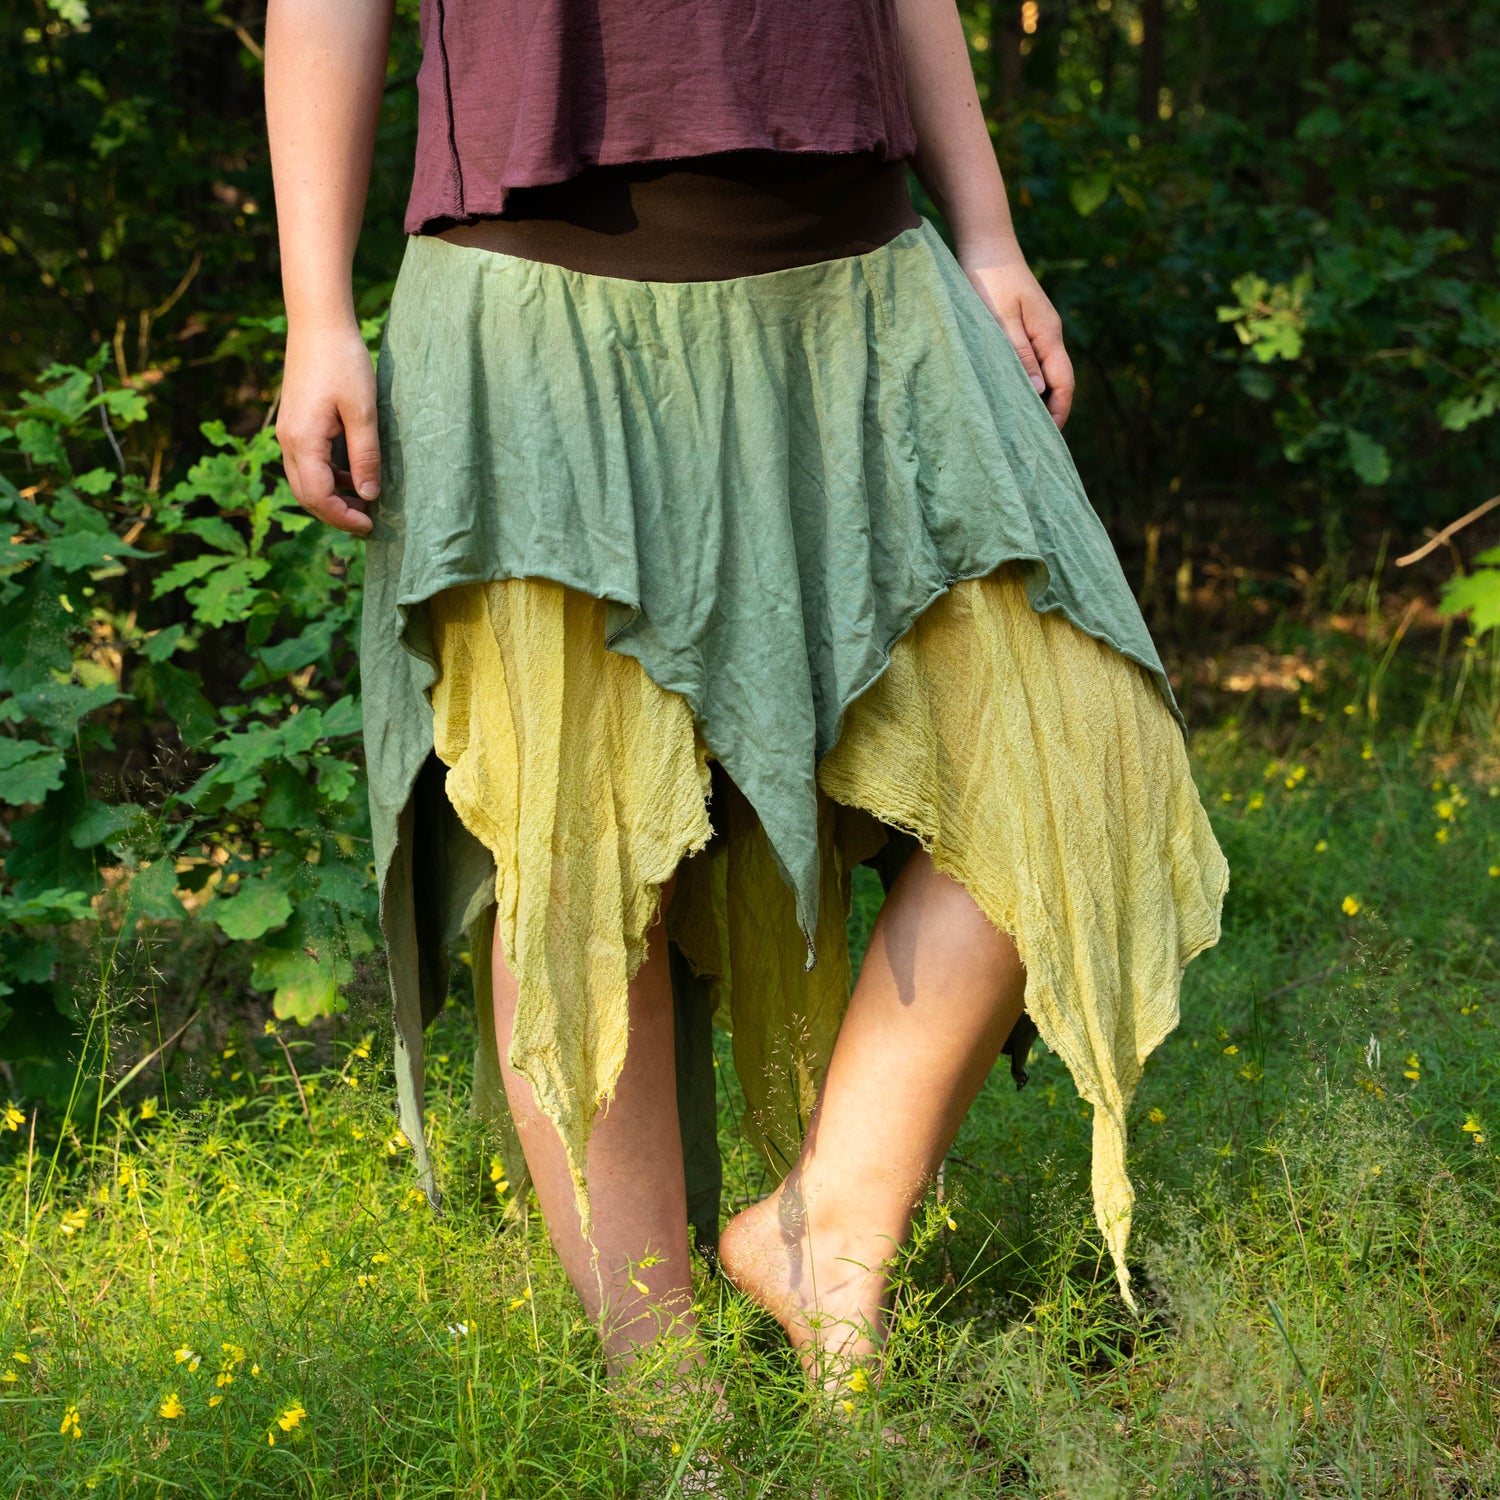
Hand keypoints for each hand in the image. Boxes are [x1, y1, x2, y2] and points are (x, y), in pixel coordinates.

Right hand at [275, 322, 379, 534]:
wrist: (318, 324)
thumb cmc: (344, 362)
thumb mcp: (363, 412)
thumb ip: (365, 457)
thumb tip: (368, 496)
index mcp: (303, 441)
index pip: (318, 497)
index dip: (343, 517)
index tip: (371, 525)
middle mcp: (288, 441)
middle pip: (306, 495)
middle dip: (336, 514)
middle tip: (368, 521)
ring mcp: (287, 432)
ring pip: (304, 481)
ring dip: (331, 497)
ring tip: (364, 501)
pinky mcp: (294, 424)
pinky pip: (306, 463)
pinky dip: (327, 477)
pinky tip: (352, 475)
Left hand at [960, 249, 1074, 428]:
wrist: (984, 244)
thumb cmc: (988, 281)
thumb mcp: (1000, 321)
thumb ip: (1019, 355)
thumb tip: (1039, 392)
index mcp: (1048, 335)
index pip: (1064, 384)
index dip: (1058, 413)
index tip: (1047, 440)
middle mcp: (1048, 335)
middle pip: (1057, 382)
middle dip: (1049, 412)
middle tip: (1032, 443)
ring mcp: (1037, 330)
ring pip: (1043, 373)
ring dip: (1035, 398)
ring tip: (1019, 426)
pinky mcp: (1022, 326)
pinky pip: (1030, 362)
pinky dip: (1025, 382)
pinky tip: (1009, 394)